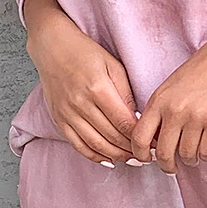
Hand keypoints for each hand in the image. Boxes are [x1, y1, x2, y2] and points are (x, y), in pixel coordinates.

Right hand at [23, 0, 138, 164]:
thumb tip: (137, 120)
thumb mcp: (113, 65)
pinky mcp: (59, 119)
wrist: (52, 47)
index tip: (154, 142)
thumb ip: (126, 93)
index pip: (124, 122)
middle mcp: (81, 103)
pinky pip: (77, 144)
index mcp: (98, 88)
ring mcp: (67, 113)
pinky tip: (108, 160)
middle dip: (132, 149)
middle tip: (147, 155)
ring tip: (131, 159)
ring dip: (116, 156)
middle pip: (111, 136)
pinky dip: (94, 156)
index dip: (140, 136)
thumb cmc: (85, 53)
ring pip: (95, 144)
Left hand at [132, 25, 206, 173]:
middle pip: (164, 153)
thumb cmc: (199, 71)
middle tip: (172, 168)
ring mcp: (195, 116)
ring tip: (194, 155)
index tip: (147, 159)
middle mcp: (174, 110)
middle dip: (168, 166)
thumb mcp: (169, 88)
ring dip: (191, 160)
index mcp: (158, 101)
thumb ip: (159, 112)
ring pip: (187, 155)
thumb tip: (153, 143)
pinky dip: (206, 156)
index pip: (138, 137)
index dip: (140, 154)